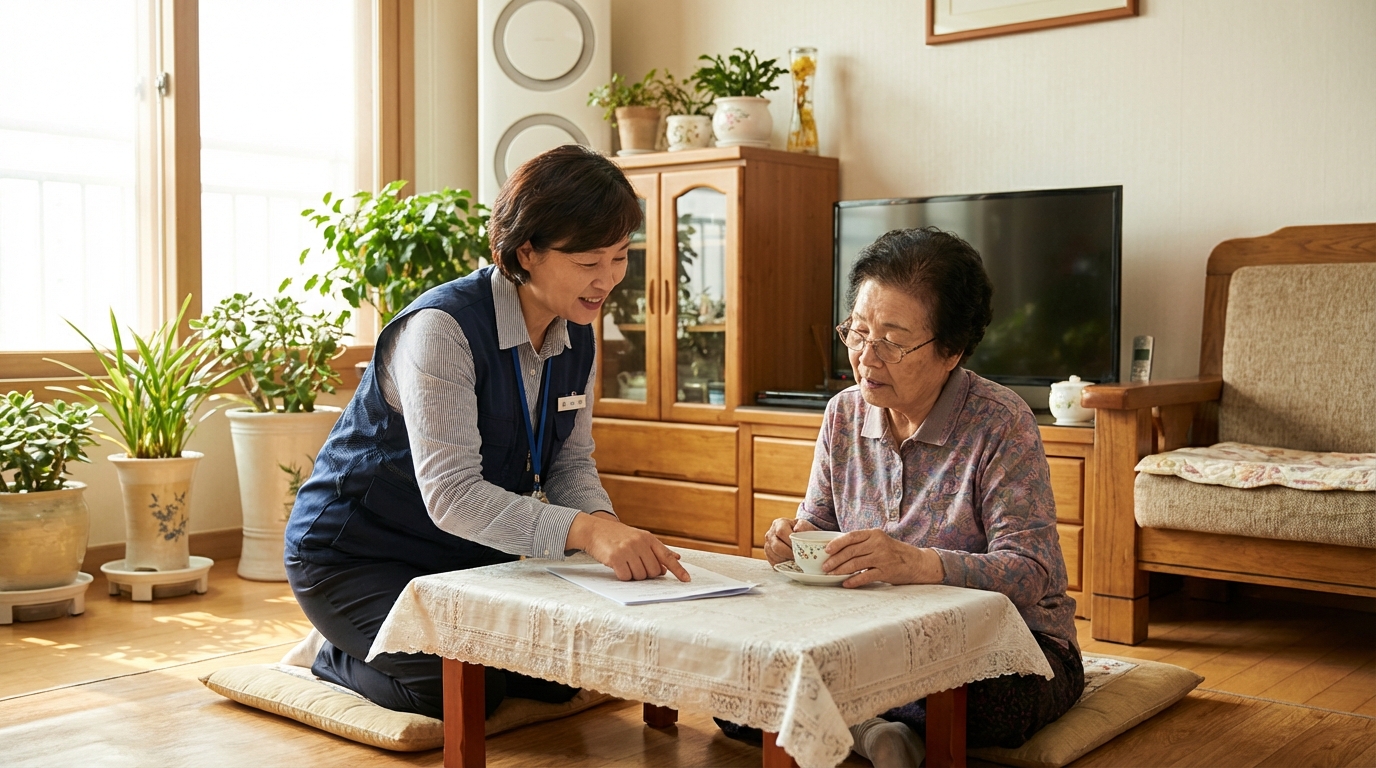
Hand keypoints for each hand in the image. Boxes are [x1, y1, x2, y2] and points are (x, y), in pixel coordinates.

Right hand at [566, 513, 690, 581]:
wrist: (594, 530)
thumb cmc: (617, 536)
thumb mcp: (639, 538)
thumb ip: (657, 550)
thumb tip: (675, 559)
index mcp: (648, 538)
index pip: (667, 556)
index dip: (678, 569)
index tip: (686, 580)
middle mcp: (640, 543)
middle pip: (653, 571)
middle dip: (646, 574)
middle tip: (635, 566)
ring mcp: (628, 549)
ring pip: (639, 576)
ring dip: (633, 575)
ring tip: (625, 564)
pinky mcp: (615, 557)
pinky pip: (626, 577)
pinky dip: (622, 576)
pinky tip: (617, 567)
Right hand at [763, 517, 818, 564]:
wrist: (797, 535)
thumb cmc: (802, 530)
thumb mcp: (805, 525)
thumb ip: (803, 526)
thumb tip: (797, 530)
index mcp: (779, 523)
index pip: (781, 532)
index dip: (790, 542)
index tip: (800, 548)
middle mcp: (770, 534)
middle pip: (776, 546)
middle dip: (789, 554)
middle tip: (799, 557)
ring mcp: (767, 545)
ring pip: (774, 556)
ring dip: (787, 561)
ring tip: (796, 561)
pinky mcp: (768, 556)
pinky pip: (774, 563)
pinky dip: (784, 565)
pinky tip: (792, 563)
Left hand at [822, 529, 944, 587]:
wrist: (916, 562)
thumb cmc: (893, 552)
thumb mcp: (879, 541)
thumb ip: (862, 543)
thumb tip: (837, 549)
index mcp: (874, 534)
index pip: (852, 536)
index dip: (837, 543)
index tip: (826, 550)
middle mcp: (878, 544)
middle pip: (851, 551)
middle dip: (835, 560)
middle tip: (825, 566)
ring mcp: (883, 558)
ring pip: (856, 564)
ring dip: (841, 570)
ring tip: (831, 574)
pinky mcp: (887, 572)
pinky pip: (866, 576)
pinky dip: (854, 580)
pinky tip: (846, 583)